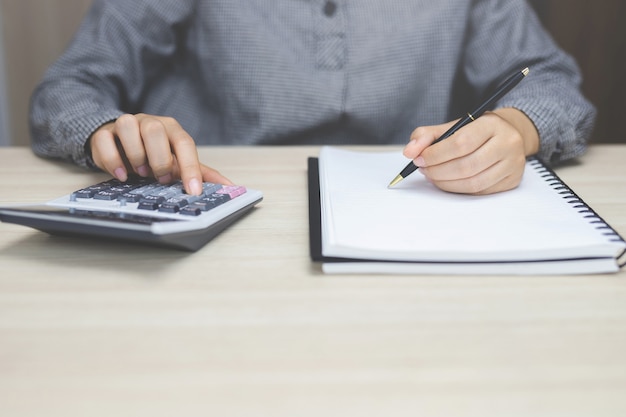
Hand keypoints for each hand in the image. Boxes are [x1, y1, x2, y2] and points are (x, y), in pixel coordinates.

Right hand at [88, 114, 231, 194]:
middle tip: (160, 178)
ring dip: (135, 154)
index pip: (185, 144)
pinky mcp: (104, 133)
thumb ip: (202, 173)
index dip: (191, 168)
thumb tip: (230, 186)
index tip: (194, 191)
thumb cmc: (156, 154)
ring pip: (128, 126)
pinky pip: (104, 140)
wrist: (123, 144)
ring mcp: (127, 125)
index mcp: (172, 130)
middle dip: (159, 158)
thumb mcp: (179, 163)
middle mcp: (150, 123)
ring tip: (139, 174)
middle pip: (155, 130)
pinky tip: (120, 175)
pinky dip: (112, 159)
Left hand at [403, 108, 539, 194]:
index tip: (419, 159)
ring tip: (433, 176)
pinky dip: (458, 189)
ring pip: (473, 182)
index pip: (461, 143)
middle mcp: (507, 143)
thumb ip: (427, 136)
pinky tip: (448, 182)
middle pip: (467, 165)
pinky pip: (480, 191)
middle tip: (424, 170)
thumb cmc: (476, 131)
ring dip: (446, 183)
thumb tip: (409, 152)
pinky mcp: (512, 181)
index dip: (436, 154)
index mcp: (492, 124)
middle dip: (438, 171)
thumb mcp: (452, 126)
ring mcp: (513, 164)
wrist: (507, 135)